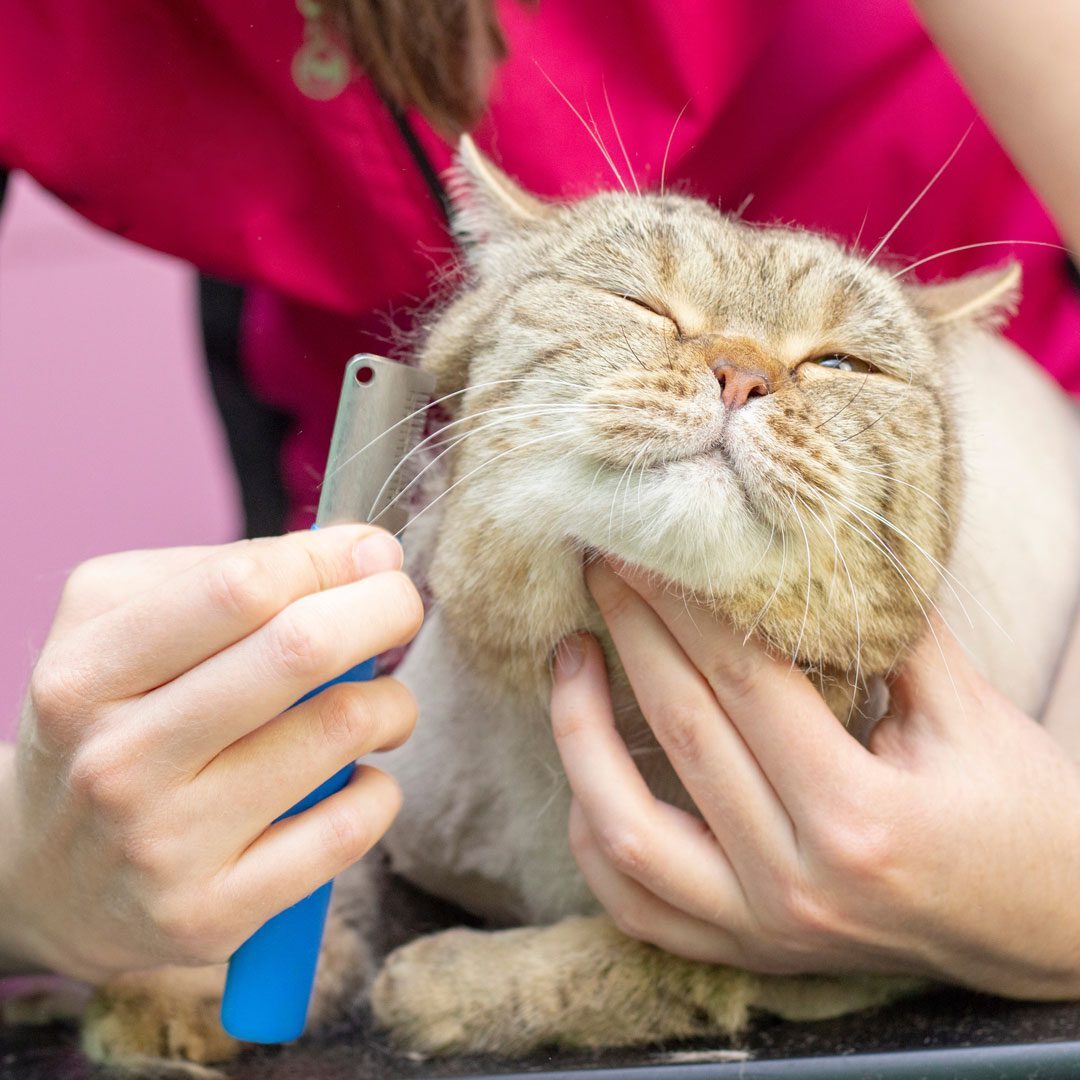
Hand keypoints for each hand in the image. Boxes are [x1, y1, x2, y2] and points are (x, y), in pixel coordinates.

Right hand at [0, 526, 422, 981]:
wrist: (42, 880)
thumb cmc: (109, 726)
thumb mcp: (116, 630)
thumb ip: (221, 576)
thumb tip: (355, 552)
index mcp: (88, 673)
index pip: (241, 587)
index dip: (330, 558)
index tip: (369, 554)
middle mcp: (119, 760)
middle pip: (301, 648)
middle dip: (384, 608)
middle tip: (401, 606)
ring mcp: (165, 845)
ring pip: (339, 731)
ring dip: (391, 702)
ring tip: (382, 704)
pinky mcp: (211, 913)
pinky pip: (347, 829)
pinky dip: (379, 790)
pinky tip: (358, 779)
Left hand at [549, 559, 1079, 997]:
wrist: (1057, 938)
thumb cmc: (1026, 818)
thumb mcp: (971, 713)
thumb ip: (889, 630)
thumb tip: (808, 550)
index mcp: (861, 816)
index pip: (743, 679)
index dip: (682, 601)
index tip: (641, 543)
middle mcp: (799, 881)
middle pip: (682, 731)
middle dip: (631, 632)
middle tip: (602, 567)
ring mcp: (764, 928)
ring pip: (625, 832)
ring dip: (580, 736)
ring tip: (569, 658)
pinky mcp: (748, 951)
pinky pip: (635, 904)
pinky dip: (595, 835)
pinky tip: (587, 773)